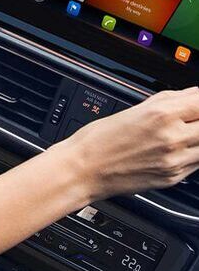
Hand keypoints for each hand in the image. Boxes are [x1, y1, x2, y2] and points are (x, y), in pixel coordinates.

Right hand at [55, 87, 198, 200]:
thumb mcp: (134, 109)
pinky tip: (180, 148)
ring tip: (185, 133)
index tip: (197, 103)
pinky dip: (194, 153)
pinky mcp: (174, 176)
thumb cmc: (99, 140)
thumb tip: (193, 94)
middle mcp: (172, 138)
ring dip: (198, 137)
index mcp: (161, 115)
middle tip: (192, 118)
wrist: (82, 170)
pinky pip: (198, 163)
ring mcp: (175, 160)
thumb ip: (169, 100)